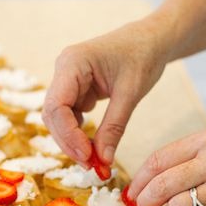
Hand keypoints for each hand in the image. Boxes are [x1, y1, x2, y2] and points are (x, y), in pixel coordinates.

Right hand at [42, 21, 168, 165]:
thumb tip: (103, 160)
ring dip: (73, 141)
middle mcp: (63, 71)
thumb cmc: (143, 56)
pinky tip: (93, 147)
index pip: (57, 105)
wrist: (152, 39)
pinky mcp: (76, 90)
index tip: (87, 156)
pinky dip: (80, 134)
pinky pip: (70, 117)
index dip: (68, 135)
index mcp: (72, 62)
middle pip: (53, 115)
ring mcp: (67, 81)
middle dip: (69, 142)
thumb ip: (114, 127)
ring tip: (94, 161)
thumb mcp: (131, 93)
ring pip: (59, 119)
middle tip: (91, 166)